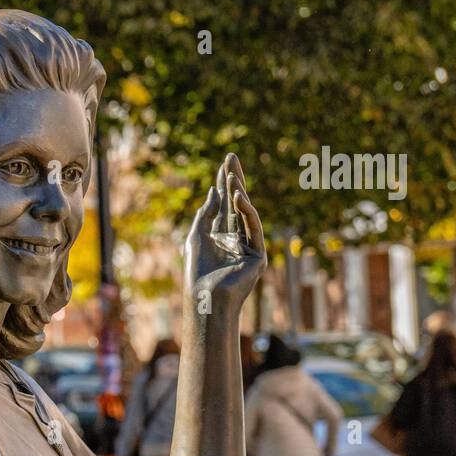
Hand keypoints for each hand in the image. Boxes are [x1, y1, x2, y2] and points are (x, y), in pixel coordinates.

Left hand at [184, 152, 265, 309]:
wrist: (204, 297)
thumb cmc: (197, 272)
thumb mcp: (197, 236)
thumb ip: (206, 214)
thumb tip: (212, 190)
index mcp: (221, 235)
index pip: (223, 204)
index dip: (223, 184)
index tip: (224, 164)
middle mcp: (236, 238)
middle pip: (236, 203)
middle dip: (233, 180)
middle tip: (231, 157)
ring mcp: (248, 246)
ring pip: (245, 212)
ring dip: (238, 191)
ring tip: (231, 172)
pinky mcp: (258, 255)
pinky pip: (253, 228)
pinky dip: (246, 211)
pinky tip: (237, 197)